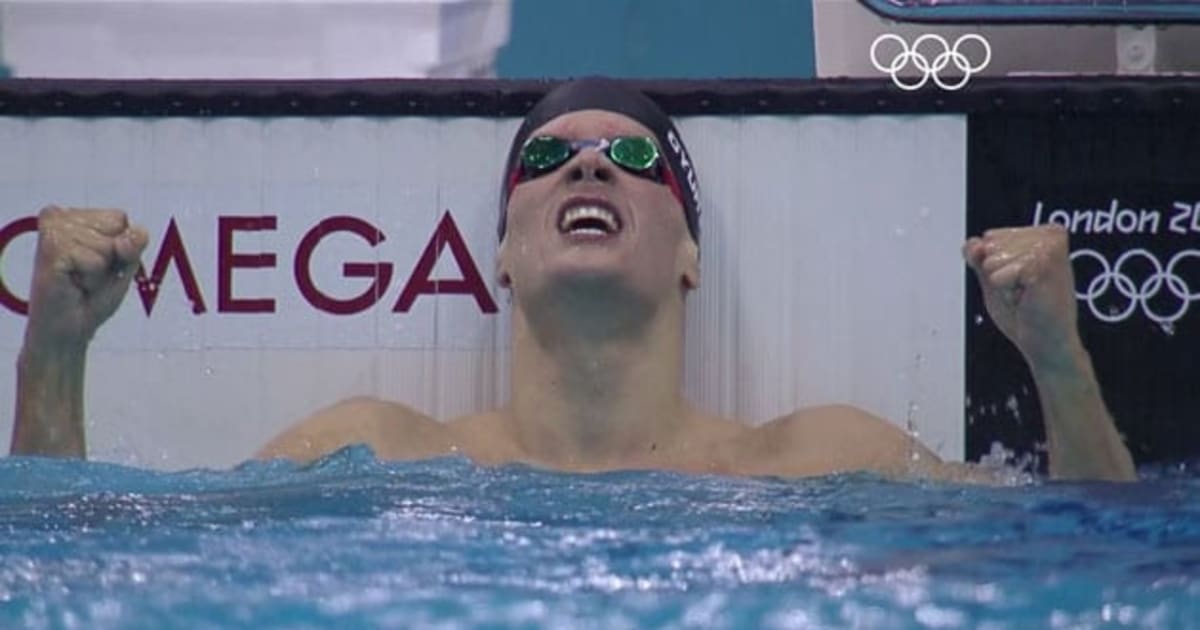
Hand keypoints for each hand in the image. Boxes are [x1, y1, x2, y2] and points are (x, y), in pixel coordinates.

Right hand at [24, 206, 148, 350]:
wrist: (69, 329)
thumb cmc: (92, 296)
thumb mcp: (125, 264)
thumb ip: (135, 243)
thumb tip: (124, 238)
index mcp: (76, 216)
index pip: (119, 218)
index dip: (121, 247)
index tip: (100, 265)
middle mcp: (60, 217)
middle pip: (116, 224)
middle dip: (112, 257)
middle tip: (88, 274)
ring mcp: (53, 231)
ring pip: (107, 244)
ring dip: (99, 270)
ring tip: (79, 279)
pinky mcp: (49, 248)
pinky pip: (95, 260)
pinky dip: (92, 278)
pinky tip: (72, 282)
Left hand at [963, 224, 1082, 369]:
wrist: (1046, 342)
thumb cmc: (1025, 314)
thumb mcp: (993, 278)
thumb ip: (978, 257)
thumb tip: (974, 243)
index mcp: (1043, 234)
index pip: (989, 237)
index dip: (993, 266)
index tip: (1019, 283)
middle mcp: (1050, 235)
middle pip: (989, 244)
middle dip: (997, 273)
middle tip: (1023, 291)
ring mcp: (1049, 247)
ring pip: (991, 258)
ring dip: (1002, 283)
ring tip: (1026, 295)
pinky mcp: (1043, 264)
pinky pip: (997, 273)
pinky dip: (1004, 290)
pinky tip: (1026, 297)